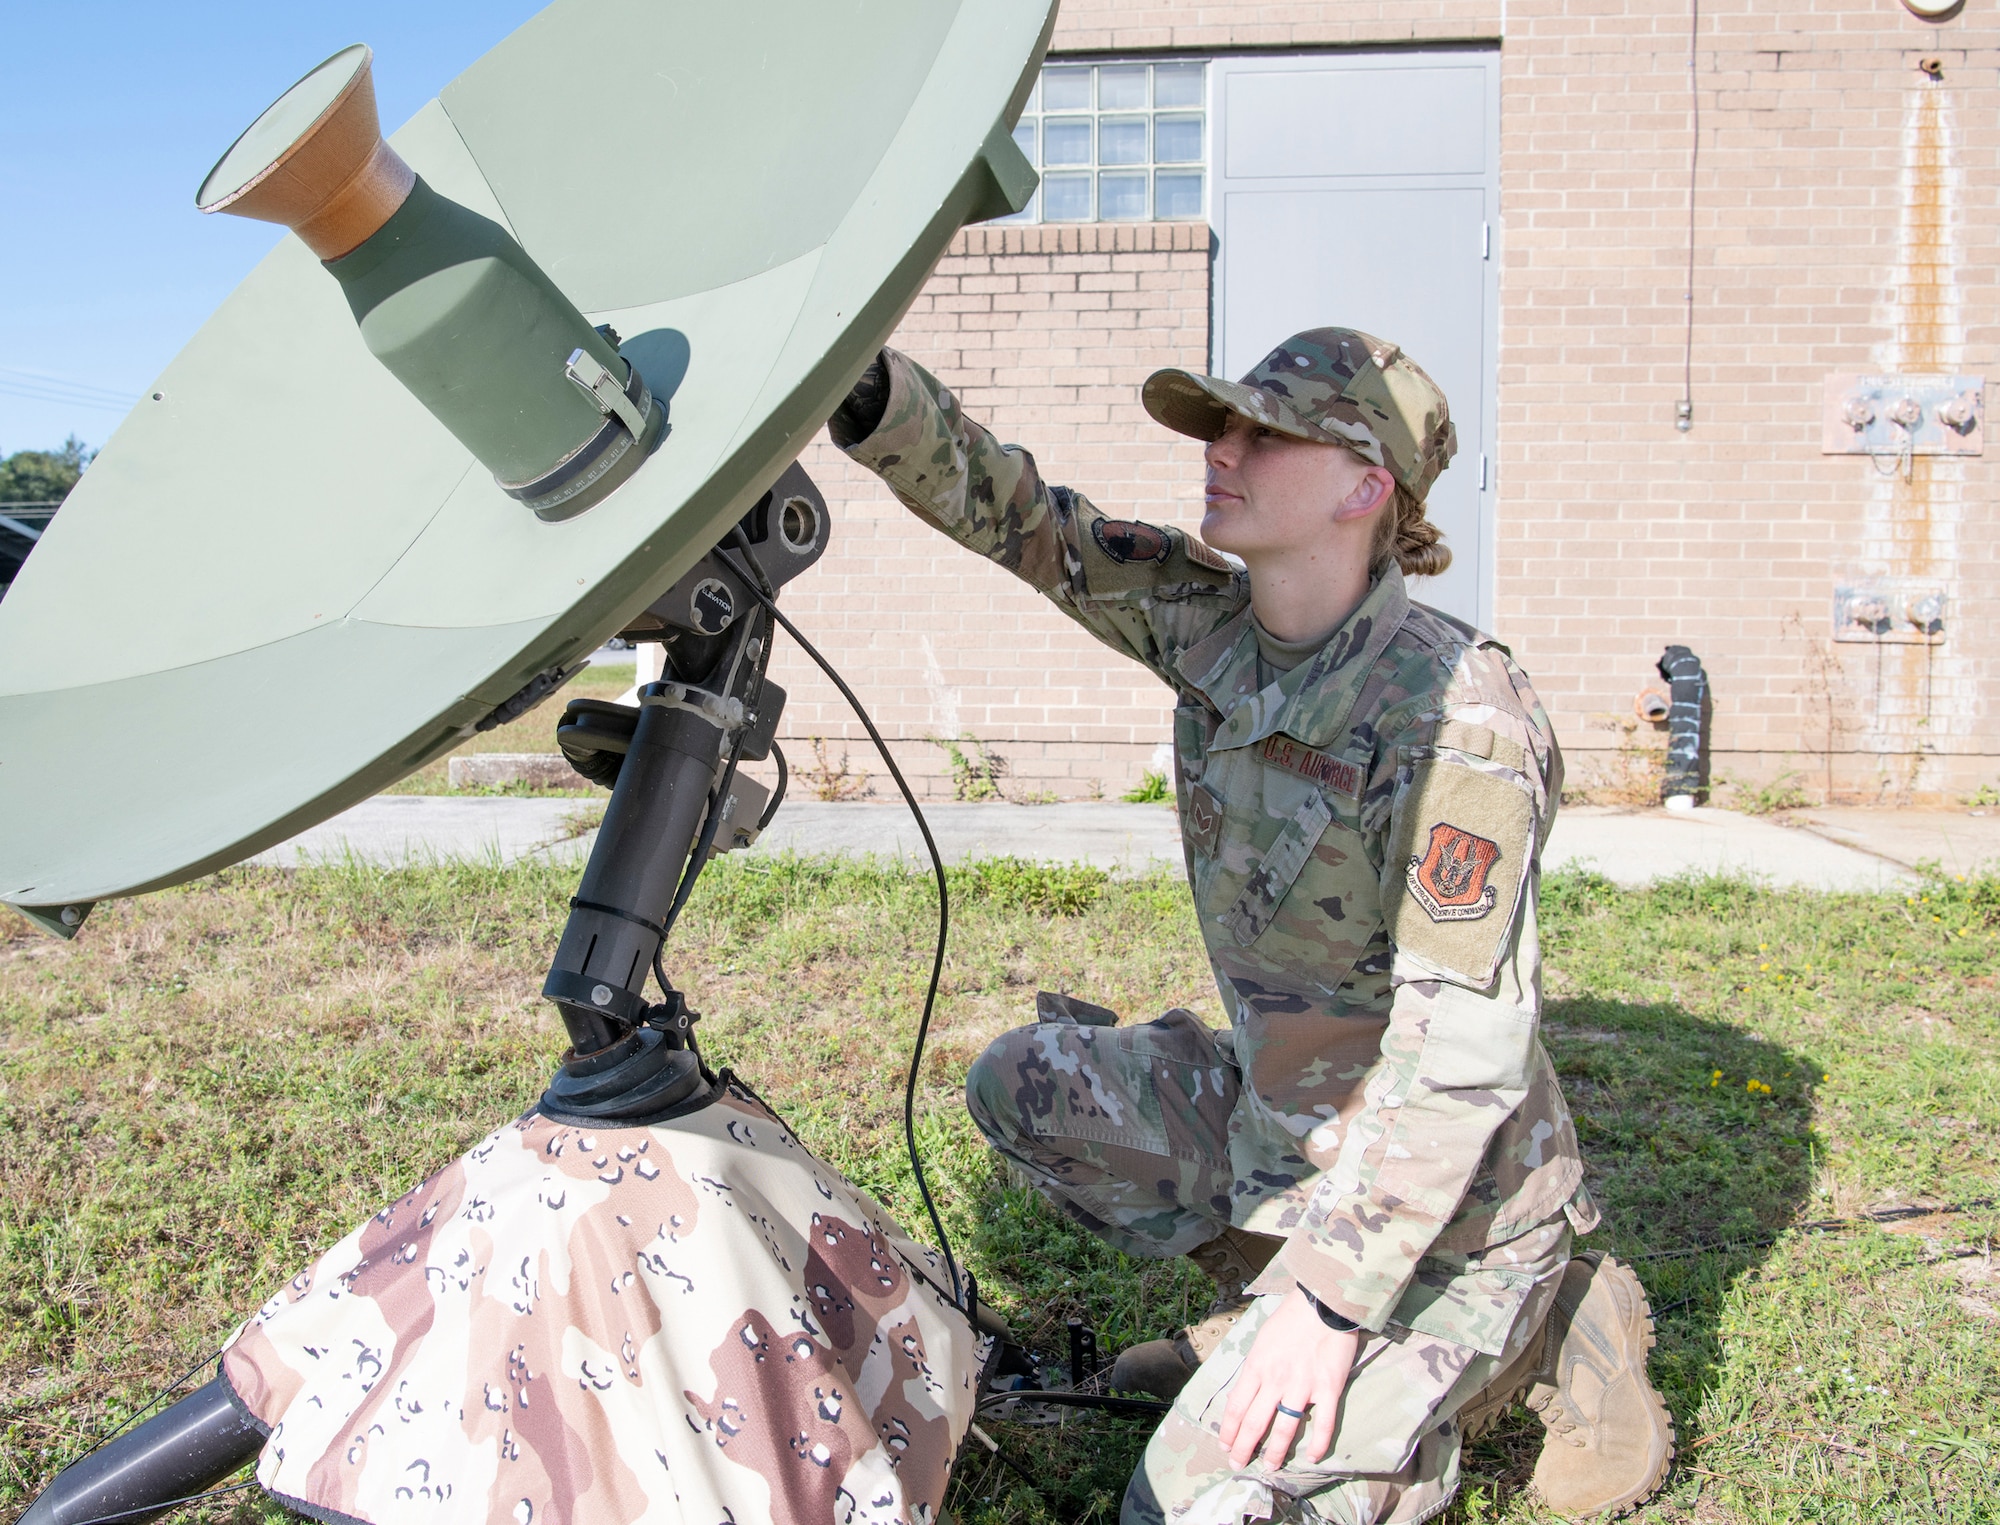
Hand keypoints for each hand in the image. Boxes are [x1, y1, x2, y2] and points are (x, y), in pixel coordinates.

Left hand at [1217, 1286, 1359, 1470]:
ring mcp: (1303, 1386)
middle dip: (1244, 1448)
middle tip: (1238, 1465)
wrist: (1323, 1301)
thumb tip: (1249, 1389)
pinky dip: (1318, 1443)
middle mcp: (1276, 1380)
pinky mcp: (1328, 1388)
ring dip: (1276, 1452)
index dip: (1229, 1430)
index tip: (1225, 1445)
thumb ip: (1256, 1366)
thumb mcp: (1262, 1339)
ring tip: (1270, 1467)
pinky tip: (1312, 1457)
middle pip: (1255, 1422)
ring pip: (1286, 1428)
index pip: (1236, 1406)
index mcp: (1257, 1366)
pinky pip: (1324, 1423)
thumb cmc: (1291, 1317)